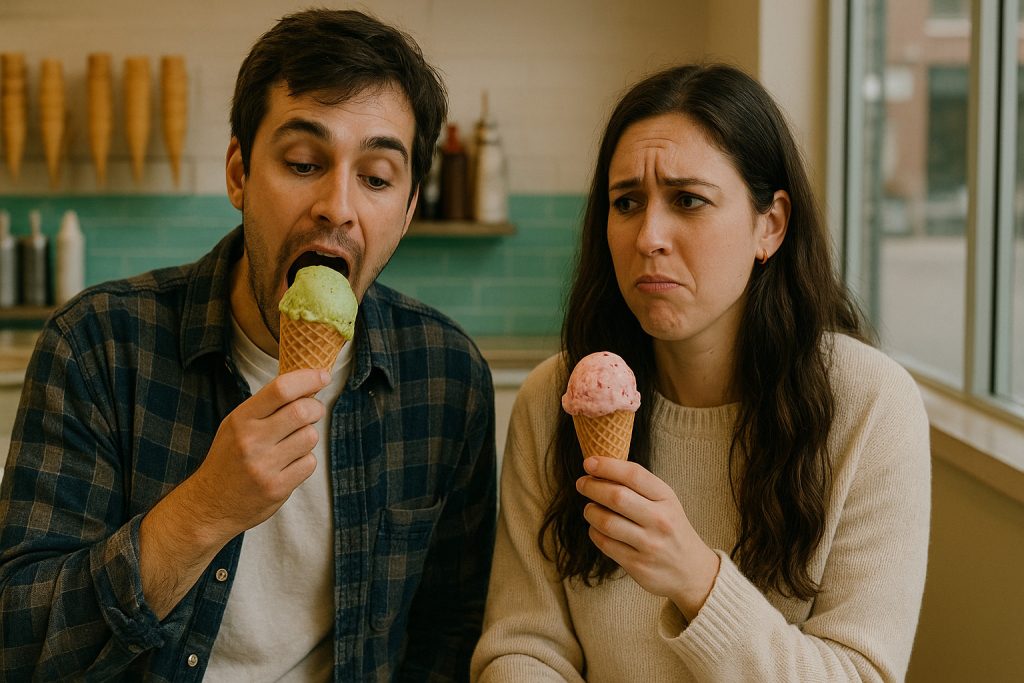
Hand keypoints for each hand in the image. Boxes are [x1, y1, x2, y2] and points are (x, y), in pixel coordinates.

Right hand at [183, 367, 330, 543]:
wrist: (210, 504)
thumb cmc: (230, 458)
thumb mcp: (237, 425)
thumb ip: (267, 406)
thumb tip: (307, 383)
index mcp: (241, 419)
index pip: (280, 389)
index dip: (308, 378)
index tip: (323, 376)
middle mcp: (251, 440)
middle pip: (302, 411)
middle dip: (315, 407)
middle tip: (313, 411)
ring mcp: (264, 465)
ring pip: (310, 437)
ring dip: (308, 437)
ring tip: (293, 443)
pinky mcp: (277, 487)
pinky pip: (309, 462)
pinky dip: (305, 461)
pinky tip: (289, 465)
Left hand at [576, 456, 719, 620]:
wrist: (692, 571)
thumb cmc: (672, 528)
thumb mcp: (666, 502)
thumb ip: (639, 487)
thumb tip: (600, 470)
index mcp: (667, 499)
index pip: (634, 475)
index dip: (607, 466)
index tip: (588, 462)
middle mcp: (660, 520)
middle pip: (617, 497)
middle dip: (592, 487)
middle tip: (582, 483)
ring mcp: (649, 545)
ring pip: (607, 522)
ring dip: (590, 511)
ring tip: (589, 508)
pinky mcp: (638, 565)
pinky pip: (605, 544)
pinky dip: (595, 532)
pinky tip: (597, 528)